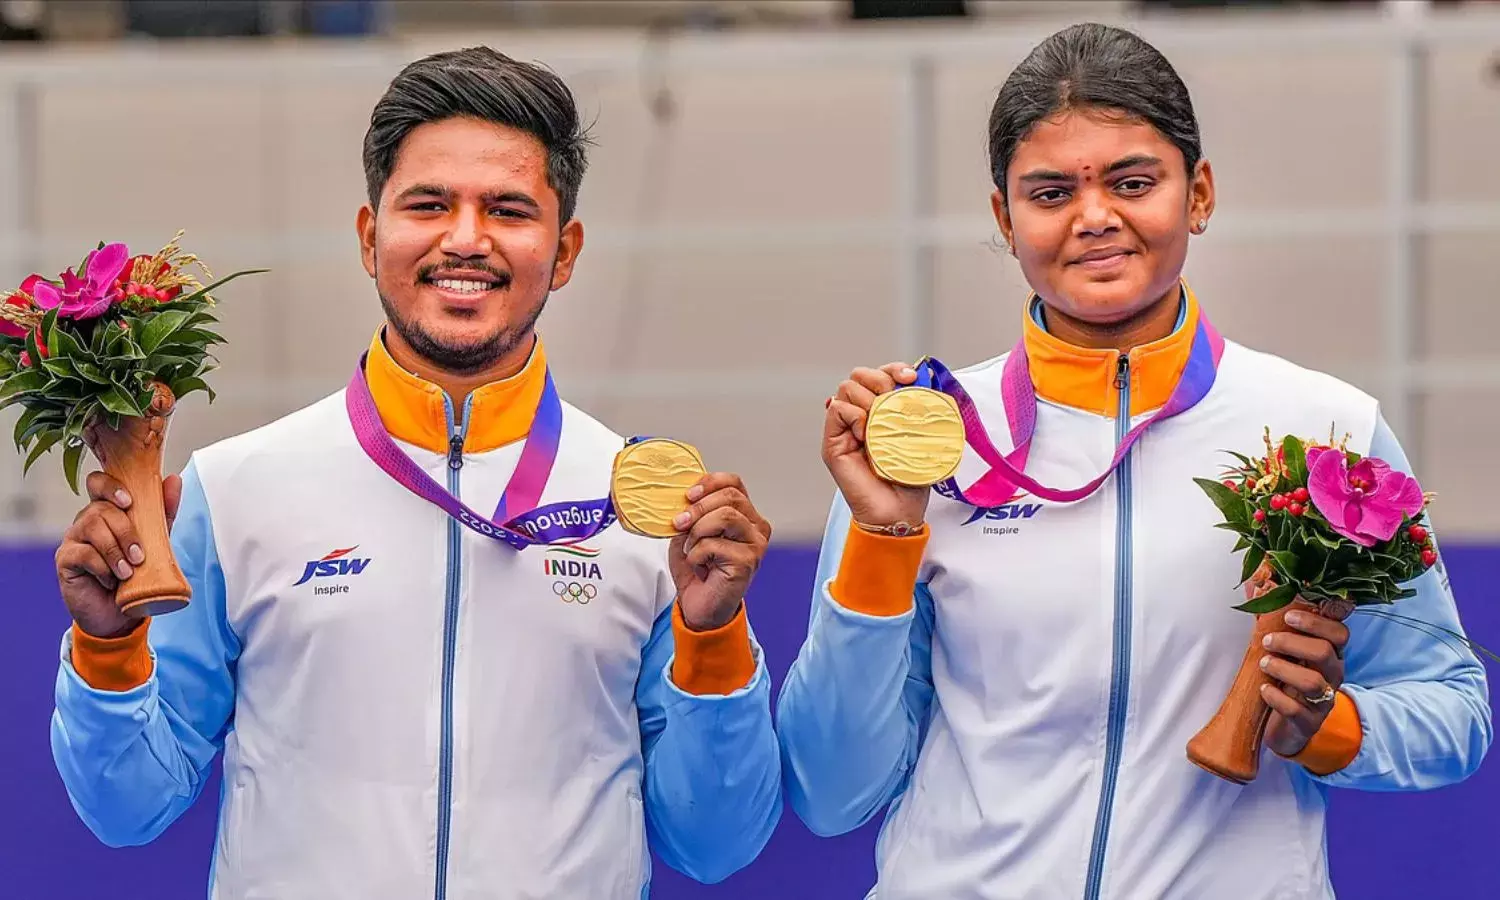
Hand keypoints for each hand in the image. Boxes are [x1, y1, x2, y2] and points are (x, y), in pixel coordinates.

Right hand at [56, 471, 182, 638]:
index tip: (129, 502)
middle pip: (100, 508)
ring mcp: (73, 539)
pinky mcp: (65, 560)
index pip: (98, 484)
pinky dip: (103, 567)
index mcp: (107, 512)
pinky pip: (83, 553)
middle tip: (139, 555)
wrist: (120, 615)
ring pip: (91, 527)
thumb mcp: (155, 541)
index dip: (110, 486)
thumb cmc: (136, 574)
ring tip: (128, 572)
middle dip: (125, 531)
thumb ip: (163, 512)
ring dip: (115, 550)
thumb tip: (175, 479)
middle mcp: (86, 521)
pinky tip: (111, 580)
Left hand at [669, 473, 772, 630]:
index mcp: (745, 515)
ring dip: (698, 531)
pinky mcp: (747, 561)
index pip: (734, 483)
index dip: (709, 483)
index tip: (689, 495)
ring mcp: (755, 544)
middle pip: (730, 497)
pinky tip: (700, 567)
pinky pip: (714, 544)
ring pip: (724, 516)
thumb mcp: (690, 533)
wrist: (701, 606)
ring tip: (691, 549)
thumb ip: (691, 513)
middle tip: (680, 523)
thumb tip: (682, 498)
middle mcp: (756, 527)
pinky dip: (696, 555)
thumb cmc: (699, 570)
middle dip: (698, 507)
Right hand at [823, 363, 930, 528]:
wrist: (897, 511)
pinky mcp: (833, 442)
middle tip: (894, 398)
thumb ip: (917, 411)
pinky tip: (866, 433)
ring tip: (881, 420)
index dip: (893, 368)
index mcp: (882, 411)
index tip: (911, 377)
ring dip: (867, 397)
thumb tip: (919, 381)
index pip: (880, 374)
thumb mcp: (921, 437)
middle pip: (859, 375)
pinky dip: (853, 414)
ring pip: (846, 387)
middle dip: (880, 378)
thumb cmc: (910, 478)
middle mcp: (861, 415)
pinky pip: (836, 409)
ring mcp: (845, 428)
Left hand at [1260, 607, 1349, 756]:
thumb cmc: (1283, 679)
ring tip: (1263, 663)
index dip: (1316, 622)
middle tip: (1266, 641)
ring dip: (1284, 669)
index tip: (1288, 616)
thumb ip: (1272, 620)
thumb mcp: (1281, 650)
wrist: (1285, 726)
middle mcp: (1332, 675)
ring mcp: (1323, 701)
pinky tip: (1263, 689)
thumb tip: (1256, 583)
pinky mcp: (1310, 723)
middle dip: (1293, 642)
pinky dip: (1278, 698)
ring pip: (1313, 682)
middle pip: (1325, 652)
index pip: (1339, 633)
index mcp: (1329, 654)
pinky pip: (1298, 711)